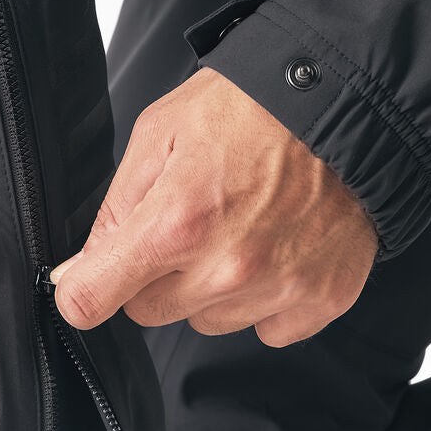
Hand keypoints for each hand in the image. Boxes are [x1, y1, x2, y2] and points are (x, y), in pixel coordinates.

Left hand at [50, 67, 377, 346]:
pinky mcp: (320, 301)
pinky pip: (267, 329)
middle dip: (157, 276)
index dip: (81, 293)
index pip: (93, 300)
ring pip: (209, 322)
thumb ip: (114, 212)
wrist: (352, 101)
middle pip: (150, 313)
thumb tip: (78, 272)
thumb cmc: (255, 107)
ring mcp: (278, 290)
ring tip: (244, 228)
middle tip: (192, 224)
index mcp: (177, 223)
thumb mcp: (161, 134)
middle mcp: (227, 269)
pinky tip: (280, 250)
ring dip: (213, 289)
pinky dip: (268, 299)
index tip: (84, 285)